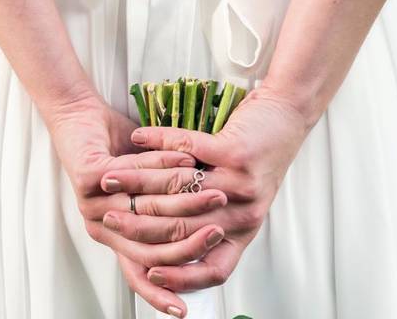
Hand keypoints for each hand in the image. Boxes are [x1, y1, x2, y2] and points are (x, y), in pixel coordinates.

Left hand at [48, 95, 228, 314]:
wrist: (80, 118)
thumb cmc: (116, 153)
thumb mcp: (152, 188)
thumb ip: (172, 212)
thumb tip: (212, 235)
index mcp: (115, 236)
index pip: (141, 274)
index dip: (165, 291)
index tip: (189, 308)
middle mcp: (102, 226)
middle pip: (148, 251)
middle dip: (189, 243)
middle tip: (218, 232)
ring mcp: (94, 203)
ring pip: (148, 212)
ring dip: (185, 200)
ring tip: (214, 192)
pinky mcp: (90, 177)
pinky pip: (137, 175)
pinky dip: (164, 166)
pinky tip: (186, 158)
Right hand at [100, 83, 311, 293]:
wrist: (286, 116)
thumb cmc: (256, 154)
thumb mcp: (235, 197)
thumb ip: (205, 218)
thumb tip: (159, 236)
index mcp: (242, 231)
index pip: (214, 270)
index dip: (180, 279)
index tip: (150, 273)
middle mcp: (244, 214)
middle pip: (184, 232)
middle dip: (140, 229)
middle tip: (110, 220)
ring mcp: (241, 186)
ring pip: (179, 194)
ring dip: (139, 184)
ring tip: (113, 179)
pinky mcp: (237, 154)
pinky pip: (188, 149)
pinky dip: (159, 141)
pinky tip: (139, 137)